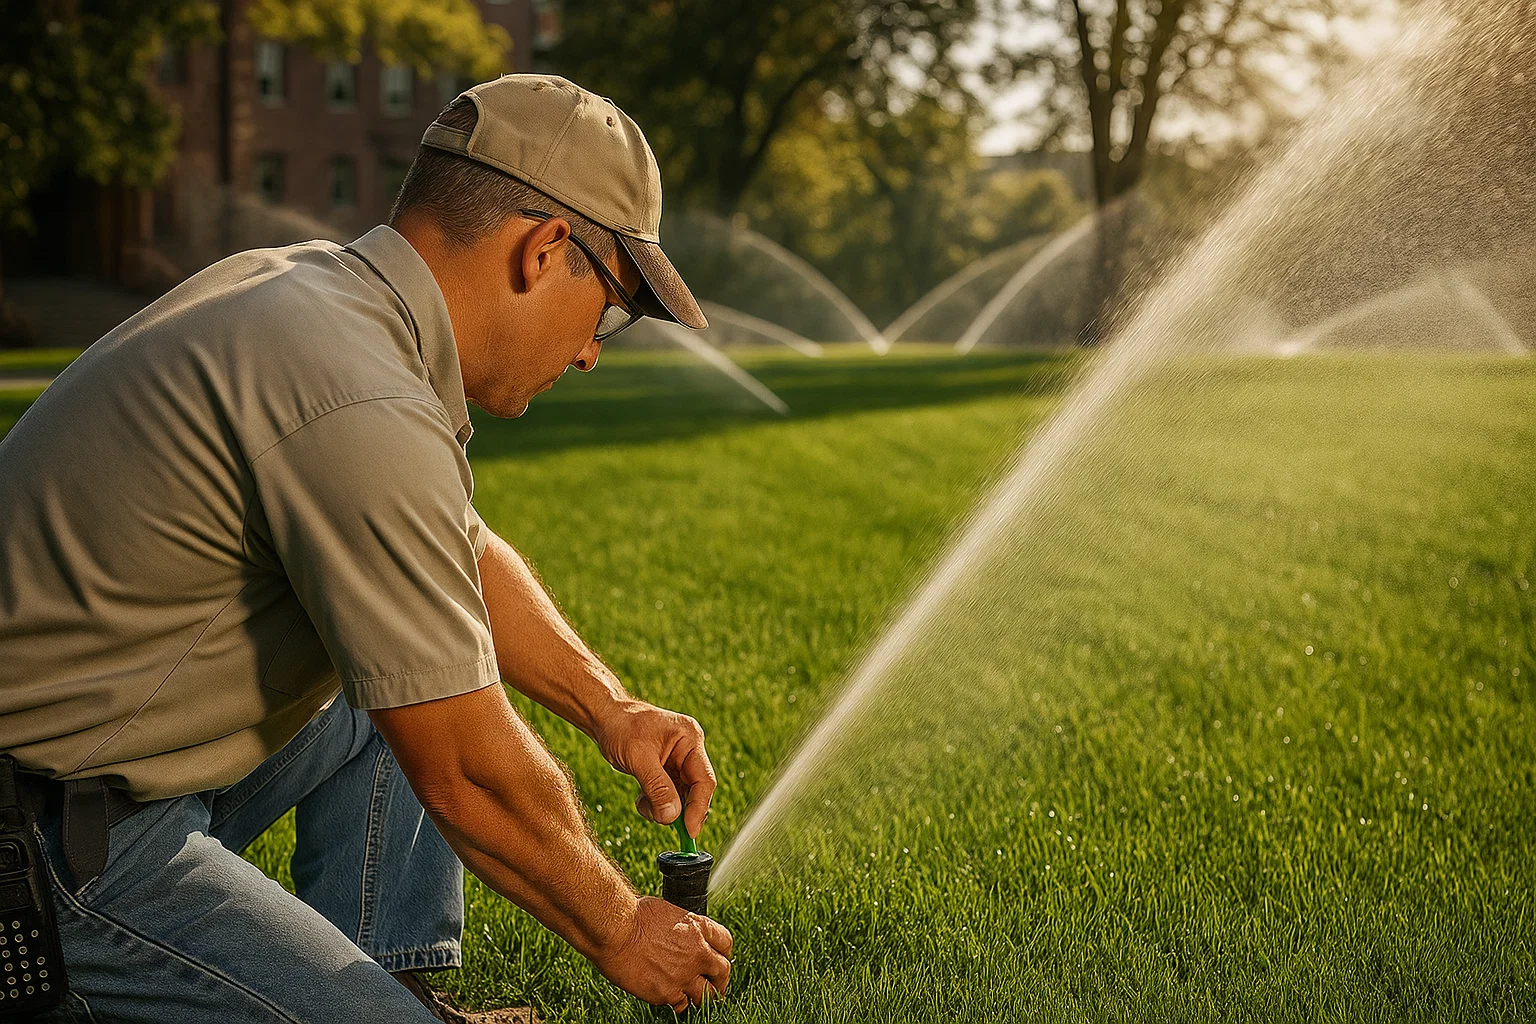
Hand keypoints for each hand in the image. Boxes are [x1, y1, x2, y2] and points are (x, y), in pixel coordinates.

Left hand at [594, 699, 716, 836]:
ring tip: (643, 804)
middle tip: (663, 822)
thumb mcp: (638, 758)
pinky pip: (669, 794)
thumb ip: (657, 788)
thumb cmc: (621, 728)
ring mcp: (678, 760)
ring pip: (681, 796)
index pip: (704, 780)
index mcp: (690, 739)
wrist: (604, 717)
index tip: (690, 832)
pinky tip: (641, 799)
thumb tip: (672, 818)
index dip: (699, 808)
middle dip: (679, 809)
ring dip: (664, 808)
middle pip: (695, 790)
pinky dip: (656, 803)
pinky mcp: (667, 769)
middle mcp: (689, 750)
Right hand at [594, 896, 731, 1009]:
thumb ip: (683, 927)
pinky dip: (679, 1003)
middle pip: (723, 971)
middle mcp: (698, 952)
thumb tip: (682, 935)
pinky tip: (672, 998)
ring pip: (707, 995)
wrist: (615, 931)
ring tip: (697, 998)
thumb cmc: (633, 915)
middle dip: (720, 979)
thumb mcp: (668, 911)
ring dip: (703, 996)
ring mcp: (684, 975)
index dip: (723, 952)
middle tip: (716, 984)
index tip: (719, 958)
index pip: (726, 943)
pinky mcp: (667, 993)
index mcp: (698, 927)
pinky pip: (681, 1005)